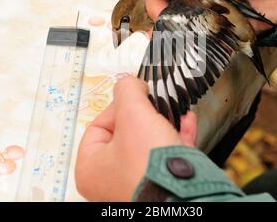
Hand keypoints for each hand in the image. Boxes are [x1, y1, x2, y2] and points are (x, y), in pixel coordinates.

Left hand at [75, 76, 197, 200]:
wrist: (182, 192)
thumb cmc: (149, 166)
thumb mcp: (133, 113)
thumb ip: (127, 90)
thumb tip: (129, 83)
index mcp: (90, 168)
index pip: (99, 125)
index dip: (119, 106)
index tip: (135, 96)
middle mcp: (110, 179)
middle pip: (126, 133)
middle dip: (146, 114)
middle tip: (154, 103)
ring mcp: (136, 182)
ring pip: (149, 143)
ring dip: (164, 122)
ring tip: (173, 109)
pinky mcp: (161, 183)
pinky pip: (166, 155)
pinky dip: (176, 136)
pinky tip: (186, 122)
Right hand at [144, 0, 276, 33]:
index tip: (161, 9)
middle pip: (164, 2)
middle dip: (163, 15)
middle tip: (170, 25)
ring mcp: (202, 4)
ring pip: (177, 20)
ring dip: (176, 30)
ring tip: (178, 37)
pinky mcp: (214, 23)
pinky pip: (197, 34)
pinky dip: (193, 39)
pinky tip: (192, 43)